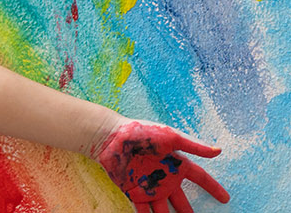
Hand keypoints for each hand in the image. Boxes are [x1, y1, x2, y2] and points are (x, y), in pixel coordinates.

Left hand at [89, 120, 229, 212]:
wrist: (111, 137)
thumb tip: (219, 151)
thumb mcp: (170, 137)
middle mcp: (165, 179)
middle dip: (188, 212)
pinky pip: (143, 211)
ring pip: (164, 210)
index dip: (213, 188)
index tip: (225, 199)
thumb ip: (194, 146)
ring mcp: (150, 187)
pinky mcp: (134, 192)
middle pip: (182, 201)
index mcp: (177, 164)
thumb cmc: (141, 132)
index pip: (201, 178)